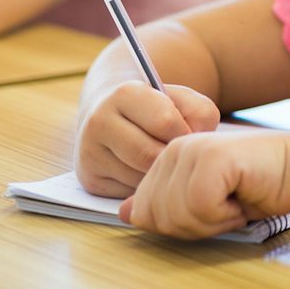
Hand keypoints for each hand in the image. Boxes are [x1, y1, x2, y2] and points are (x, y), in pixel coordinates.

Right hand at [74, 81, 221, 197]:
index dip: (184, 132)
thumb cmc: (155, 108)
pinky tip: (147, 174)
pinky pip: (126, 195)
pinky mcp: (89, 179)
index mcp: (124, 94)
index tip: (187, 134)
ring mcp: (90, 152)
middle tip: (178, 156)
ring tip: (164, 164)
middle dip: (170, 159)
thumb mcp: (180, 98)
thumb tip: (193, 145)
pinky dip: (144, 190)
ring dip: (158, 176)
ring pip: (138, 179)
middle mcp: (99, 121)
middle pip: (149, 155)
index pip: (165, 121)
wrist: (112, 114)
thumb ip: (200, 113)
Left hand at [119, 130, 289, 239]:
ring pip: (177, 213)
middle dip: (193, 226)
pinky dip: (225, 214)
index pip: (144, 212)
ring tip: (233, 201)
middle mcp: (174, 150)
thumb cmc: (253, 189)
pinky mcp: (212, 159)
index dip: (179, 226)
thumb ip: (163, 206)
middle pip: (156, 215)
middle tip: (223, 208)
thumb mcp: (200, 205)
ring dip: (211, 221)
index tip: (209, 211)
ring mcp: (191, 151)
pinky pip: (201, 206)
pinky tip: (240, 197)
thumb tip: (125, 212)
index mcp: (167, 159)